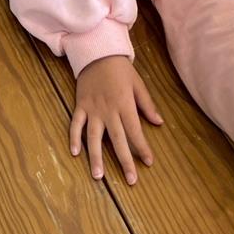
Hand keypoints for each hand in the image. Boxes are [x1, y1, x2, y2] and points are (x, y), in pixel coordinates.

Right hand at [70, 55, 162, 185]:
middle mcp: (108, 109)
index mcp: (124, 104)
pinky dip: (74, 137)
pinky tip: (75, 153)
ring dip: (96, 156)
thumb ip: (147, 104)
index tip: (148, 162)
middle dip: (125, 160)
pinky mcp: (80, 105)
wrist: (97, 52)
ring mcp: (92, 109)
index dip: (142, 147)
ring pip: (93, 136)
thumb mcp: (138, 84)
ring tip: (98, 176)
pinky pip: (75, 123)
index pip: (135, 130)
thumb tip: (159, 122)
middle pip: (117, 139)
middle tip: (130, 180)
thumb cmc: (120, 69)